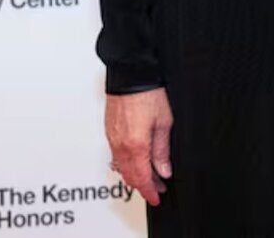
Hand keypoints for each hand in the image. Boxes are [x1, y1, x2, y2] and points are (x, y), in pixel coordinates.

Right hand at [105, 88, 172, 206]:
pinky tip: (136, 161)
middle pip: (130, 176)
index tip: (156, 198)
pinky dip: (126, 164)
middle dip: (144, 185)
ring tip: (150, 175)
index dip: (150, 192)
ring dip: (135, 175)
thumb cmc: (148, 93)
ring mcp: (112, 139)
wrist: (130, 75)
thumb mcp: (164, 122)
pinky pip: (116, 156)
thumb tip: (164, 170)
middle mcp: (120, 145)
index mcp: (136, 146)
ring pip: (122, 167)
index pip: (142, 178)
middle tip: (157, 188)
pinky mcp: (109, 131)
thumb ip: (162, 150)